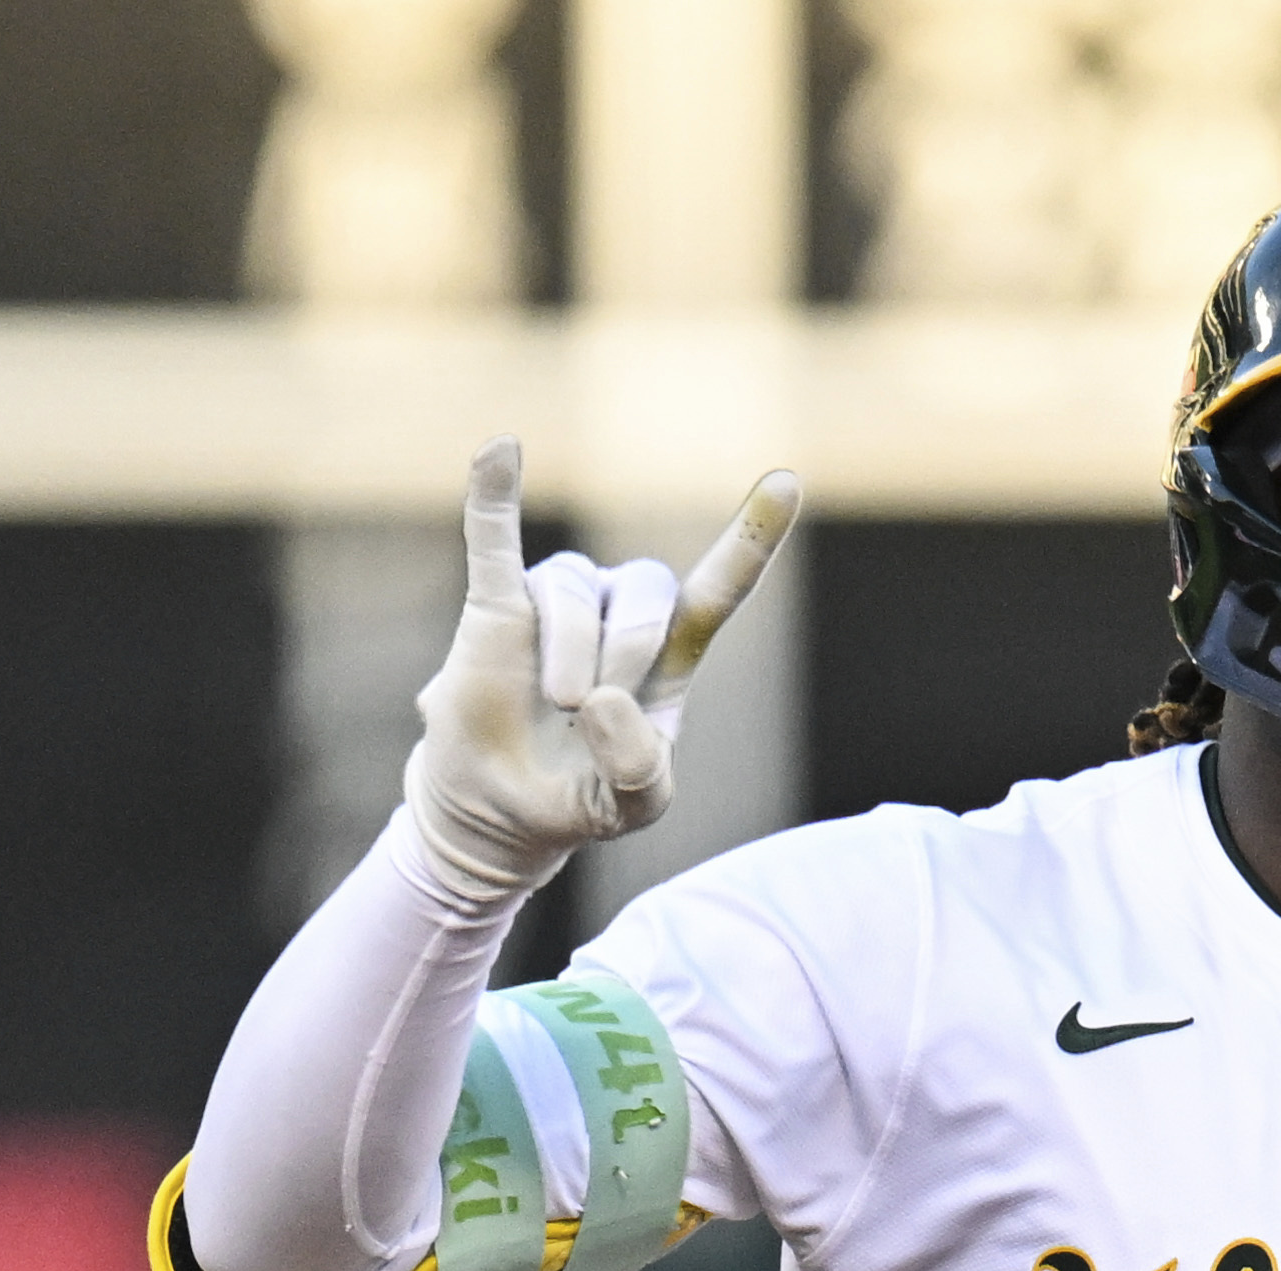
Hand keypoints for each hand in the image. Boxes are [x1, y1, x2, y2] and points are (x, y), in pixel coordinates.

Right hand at [403, 436, 803, 900]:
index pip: (720, 588)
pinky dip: (494, 497)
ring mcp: (559, 601)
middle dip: (625, 658)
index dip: (752, 537)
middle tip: (588, 712)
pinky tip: (499, 449)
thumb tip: (604, 702)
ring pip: (574, 592)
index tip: (787, 482)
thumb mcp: (633, 806)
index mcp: (671, 653)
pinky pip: (494, 538)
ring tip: (556, 701)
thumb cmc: (582, 797)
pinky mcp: (496, 604)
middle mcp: (619, 611)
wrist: (501, 811)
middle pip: (647, 598)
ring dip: (569, 653)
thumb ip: (640, 770)